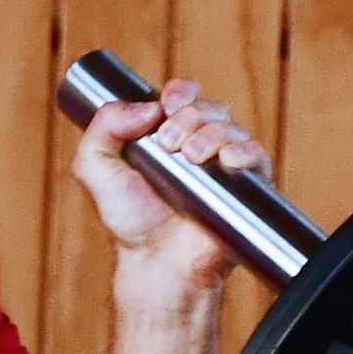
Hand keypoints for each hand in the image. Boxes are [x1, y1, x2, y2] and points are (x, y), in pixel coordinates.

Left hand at [72, 78, 272, 282]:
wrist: (157, 261)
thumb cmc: (130, 219)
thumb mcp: (95, 168)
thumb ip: (104, 127)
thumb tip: (148, 107)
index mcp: (168, 133)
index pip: (184, 97)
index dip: (180, 92)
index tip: (167, 105)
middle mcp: (199, 144)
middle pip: (208, 108)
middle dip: (188, 117)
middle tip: (168, 143)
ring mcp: (224, 165)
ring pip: (231, 127)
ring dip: (211, 133)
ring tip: (191, 157)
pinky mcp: (246, 188)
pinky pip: (257, 155)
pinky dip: (245, 151)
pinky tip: (227, 160)